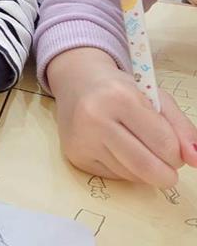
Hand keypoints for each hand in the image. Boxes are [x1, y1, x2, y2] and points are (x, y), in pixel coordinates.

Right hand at [47, 47, 196, 185]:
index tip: (174, 149)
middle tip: (168, 167)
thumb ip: (182, 127)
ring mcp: (82, 138)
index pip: (164, 143)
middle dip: (166, 174)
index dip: (177, 152)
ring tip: (139, 150)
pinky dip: (126, 169)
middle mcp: (95, 118)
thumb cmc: (120, 89)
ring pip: (132, 175)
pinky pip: (114, 176)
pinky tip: (119, 151)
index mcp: (119, 97)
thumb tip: (196, 159)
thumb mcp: (155, 97)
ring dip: (145, 171)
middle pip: (146, 167)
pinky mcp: (75, 154)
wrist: (77, 83)